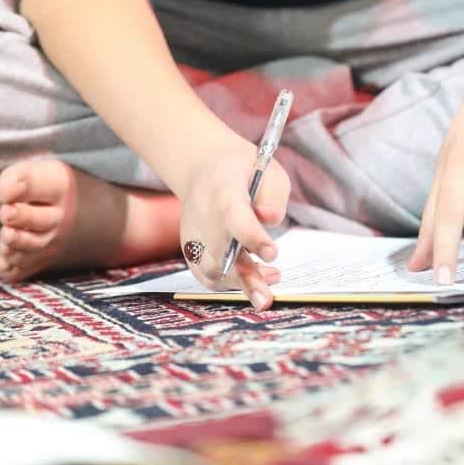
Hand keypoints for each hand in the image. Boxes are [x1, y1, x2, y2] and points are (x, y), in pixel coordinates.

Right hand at [178, 130, 290, 311]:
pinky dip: (227, 285)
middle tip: (267, 298)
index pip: (234, 216)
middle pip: (219, 251)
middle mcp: (202, 212)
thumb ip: (274, 194)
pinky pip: (204, 275)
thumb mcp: (267, 168)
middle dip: (245, 277)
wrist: (204, 166)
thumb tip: (270, 219)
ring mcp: (192, 231)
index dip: (252, 237)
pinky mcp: (190, 247)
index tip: (272, 253)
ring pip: (210, 269)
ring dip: (239, 284)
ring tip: (266, 289)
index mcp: (223, 187)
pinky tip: (251, 283)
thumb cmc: (242, 169)